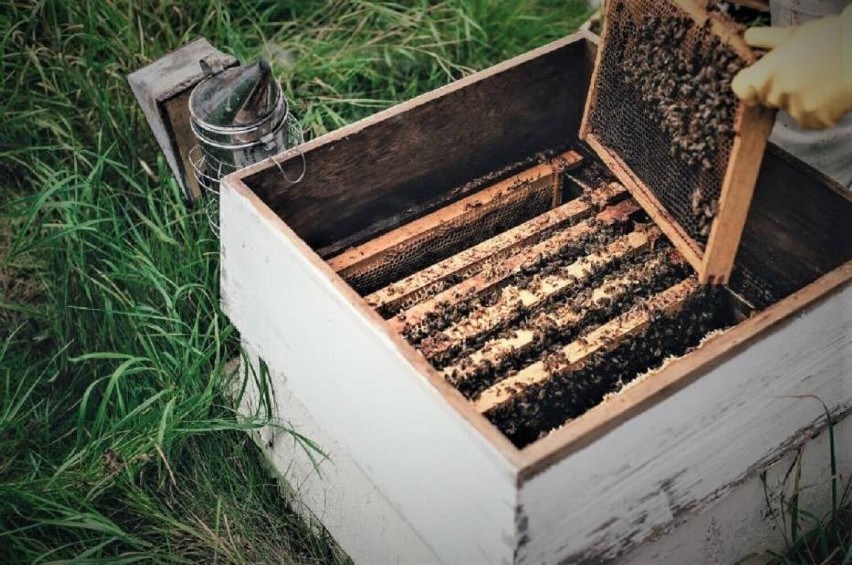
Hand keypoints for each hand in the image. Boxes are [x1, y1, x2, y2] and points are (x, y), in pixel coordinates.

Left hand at [731, 6, 851, 129]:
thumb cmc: (829, 39)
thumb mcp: (793, 34)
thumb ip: (766, 39)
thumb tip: (748, 37)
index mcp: (765, 75)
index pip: (741, 88)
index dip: (748, 82)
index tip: (757, 77)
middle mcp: (776, 95)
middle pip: (766, 98)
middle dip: (777, 88)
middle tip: (800, 73)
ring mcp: (795, 110)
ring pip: (789, 108)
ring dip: (799, 99)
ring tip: (819, 81)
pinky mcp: (815, 121)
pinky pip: (808, 118)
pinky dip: (816, 110)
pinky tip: (828, 93)